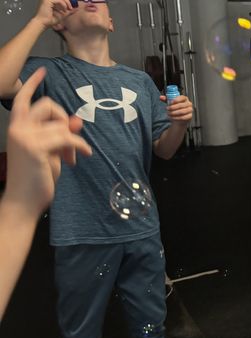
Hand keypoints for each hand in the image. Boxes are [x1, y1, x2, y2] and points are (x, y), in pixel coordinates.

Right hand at [4, 68, 91, 216]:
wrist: (23, 201)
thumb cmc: (35, 178)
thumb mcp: (49, 151)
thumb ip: (59, 134)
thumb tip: (76, 120)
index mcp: (16, 127)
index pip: (23, 99)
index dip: (32, 83)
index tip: (42, 71)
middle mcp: (18, 128)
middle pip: (48, 105)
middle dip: (64, 118)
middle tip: (70, 138)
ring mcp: (25, 136)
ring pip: (61, 125)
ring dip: (74, 141)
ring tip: (73, 158)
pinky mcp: (36, 147)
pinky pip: (68, 138)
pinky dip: (80, 147)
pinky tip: (81, 157)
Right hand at [33, 0, 73, 28]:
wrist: (43, 23)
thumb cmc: (50, 20)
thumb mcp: (62, 14)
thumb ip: (68, 11)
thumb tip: (75, 9)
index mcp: (50, 1)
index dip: (66, 1)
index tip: (71, 7)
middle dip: (68, 2)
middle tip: (71, 7)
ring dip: (66, 3)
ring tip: (68, 9)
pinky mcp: (47, 1)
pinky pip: (59, 0)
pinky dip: (63, 4)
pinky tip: (64, 9)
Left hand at [159, 95, 192, 123]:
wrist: (179, 117)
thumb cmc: (176, 109)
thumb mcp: (171, 103)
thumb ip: (166, 99)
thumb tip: (161, 97)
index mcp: (185, 99)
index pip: (182, 97)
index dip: (176, 100)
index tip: (171, 102)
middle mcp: (189, 104)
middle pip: (181, 105)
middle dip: (173, 107)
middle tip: (167, 109)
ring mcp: (190, 110)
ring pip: (182, 111)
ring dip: (174, 113)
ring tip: (169, 113)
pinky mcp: (190, 116)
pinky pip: (183, 117)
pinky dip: (176, 118)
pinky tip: (172, 117)